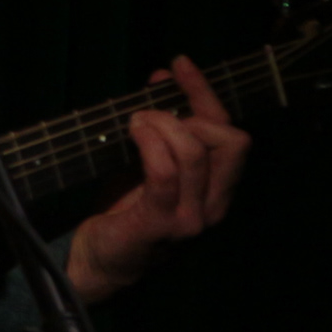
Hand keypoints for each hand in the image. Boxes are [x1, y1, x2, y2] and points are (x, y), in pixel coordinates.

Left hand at [65, 56, 249, 303]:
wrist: (98, 266)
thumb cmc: (123, 212)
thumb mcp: (147, 162)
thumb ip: (161, 125)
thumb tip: (162, 77)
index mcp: (217, 190)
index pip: (232, 135)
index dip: (207, 95)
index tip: (180, 66)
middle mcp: (214, 206)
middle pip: (228, 141)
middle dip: (191, 112)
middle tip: (150, 111)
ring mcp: (192, 219)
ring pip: (195, 152)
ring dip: (162, 125)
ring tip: (135, 123)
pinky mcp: (162, 225)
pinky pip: (165, 172)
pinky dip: (150, 143)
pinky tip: (134, 133)